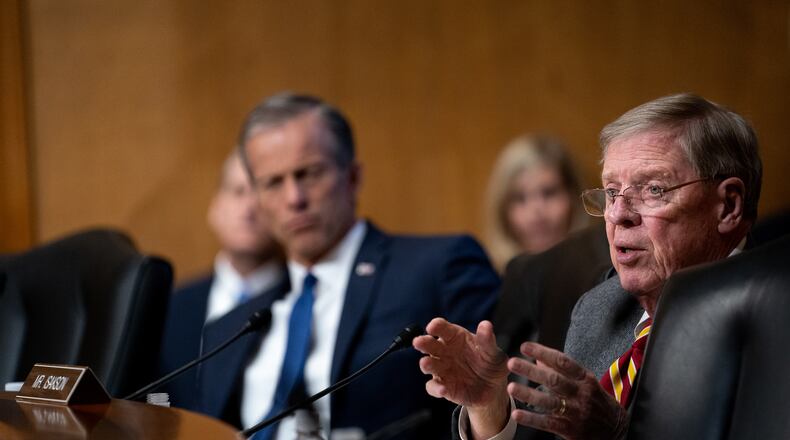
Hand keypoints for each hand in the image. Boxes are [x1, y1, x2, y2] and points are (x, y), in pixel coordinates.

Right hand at [413, 318, 509, 437]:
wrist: (494, 389)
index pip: (442, 328)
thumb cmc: (491, 364)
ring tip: (426, 363)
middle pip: (429, 344)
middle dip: (423, 342)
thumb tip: (486, 325)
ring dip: (426, 363)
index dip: (436, 326)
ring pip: (427, 364)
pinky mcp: (442, 386)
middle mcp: (444, 351)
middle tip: (418, 342)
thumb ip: (487, 340)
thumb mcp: (493, 352)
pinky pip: (434, 387)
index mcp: (454, 337)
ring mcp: (441, 369)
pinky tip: (443, 389)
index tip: (432, 326)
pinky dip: (436, 388)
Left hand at [506, 342, 627, 439]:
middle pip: (554, 380)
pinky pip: (548, 423)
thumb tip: (539, 357)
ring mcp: (576, 412)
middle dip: (531, 371)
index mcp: (585, 379)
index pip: (563, 362)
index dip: (543, 352)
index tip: (524, 347)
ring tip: (511, 387)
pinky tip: (517, 414)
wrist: (617, 431)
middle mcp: (581, 394)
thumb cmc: (597, 402)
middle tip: (512, 363)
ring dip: (528, 394)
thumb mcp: (586, 383)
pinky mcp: (571, 430)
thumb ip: (563, 371)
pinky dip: (532, 419)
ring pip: (549, 402)